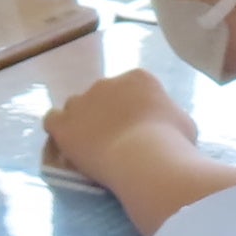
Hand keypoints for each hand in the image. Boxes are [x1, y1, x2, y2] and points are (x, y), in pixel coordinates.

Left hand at [46, 67, 195, 184]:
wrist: (146, 157)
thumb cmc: (173, 142)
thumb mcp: (183, 122)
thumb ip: (169, 115)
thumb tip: (166, 123)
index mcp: (138, 78)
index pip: (130, 88)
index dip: (131, 109)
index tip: (136, 128)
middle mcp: (107, 82)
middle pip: (102, 96)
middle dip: (105, 114)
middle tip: (114, 139)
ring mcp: (82, 101)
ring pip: (76, 107)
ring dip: (81, 121)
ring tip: (90, 144)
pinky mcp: (64, 123)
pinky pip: (52, 119)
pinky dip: (58, 129)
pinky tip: (66, 143)